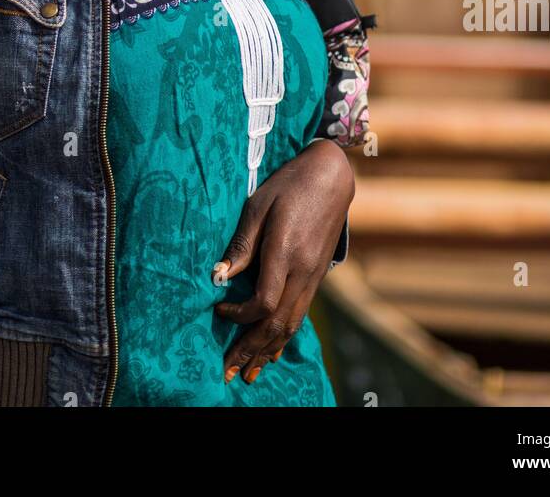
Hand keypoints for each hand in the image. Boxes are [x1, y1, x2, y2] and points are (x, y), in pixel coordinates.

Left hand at [211, 138, 354, 385]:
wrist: (331, 176)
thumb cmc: (289, 184)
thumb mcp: (258, 205)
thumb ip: (241, 244)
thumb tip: (218, 276)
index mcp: (285, 252)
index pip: (262, 302)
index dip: (238, 314)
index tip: (218, 310)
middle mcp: (303, 271)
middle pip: (276, 323)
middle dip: (250, 350)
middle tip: (227, 373)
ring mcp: (314, 276)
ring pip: (291, 324)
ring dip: (268, 352)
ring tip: (249, 374)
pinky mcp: (318, 276)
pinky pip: (301, 314)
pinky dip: (285, 336)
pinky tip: (274, 352)